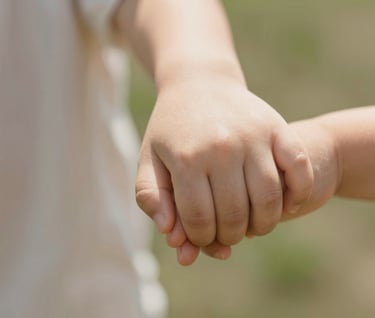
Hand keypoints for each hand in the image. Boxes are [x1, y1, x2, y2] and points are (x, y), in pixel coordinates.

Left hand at [135, 71, 312, 263]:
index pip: (199, 218)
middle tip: (226, 235)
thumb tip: (171, 234)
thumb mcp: (149, 159)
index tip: (200, 237)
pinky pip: (300, 169)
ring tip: (252, 226)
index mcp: (186, 158)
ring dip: (263, 225)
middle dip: (229, 236)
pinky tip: (286, 207)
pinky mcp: (278, 127)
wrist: (199, 83)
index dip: (200, 238)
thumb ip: (151, 197)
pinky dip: (299, 195)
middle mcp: (222, 147)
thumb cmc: (172, 128)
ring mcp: (254, 136)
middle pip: (235, 214)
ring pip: (269, 200)